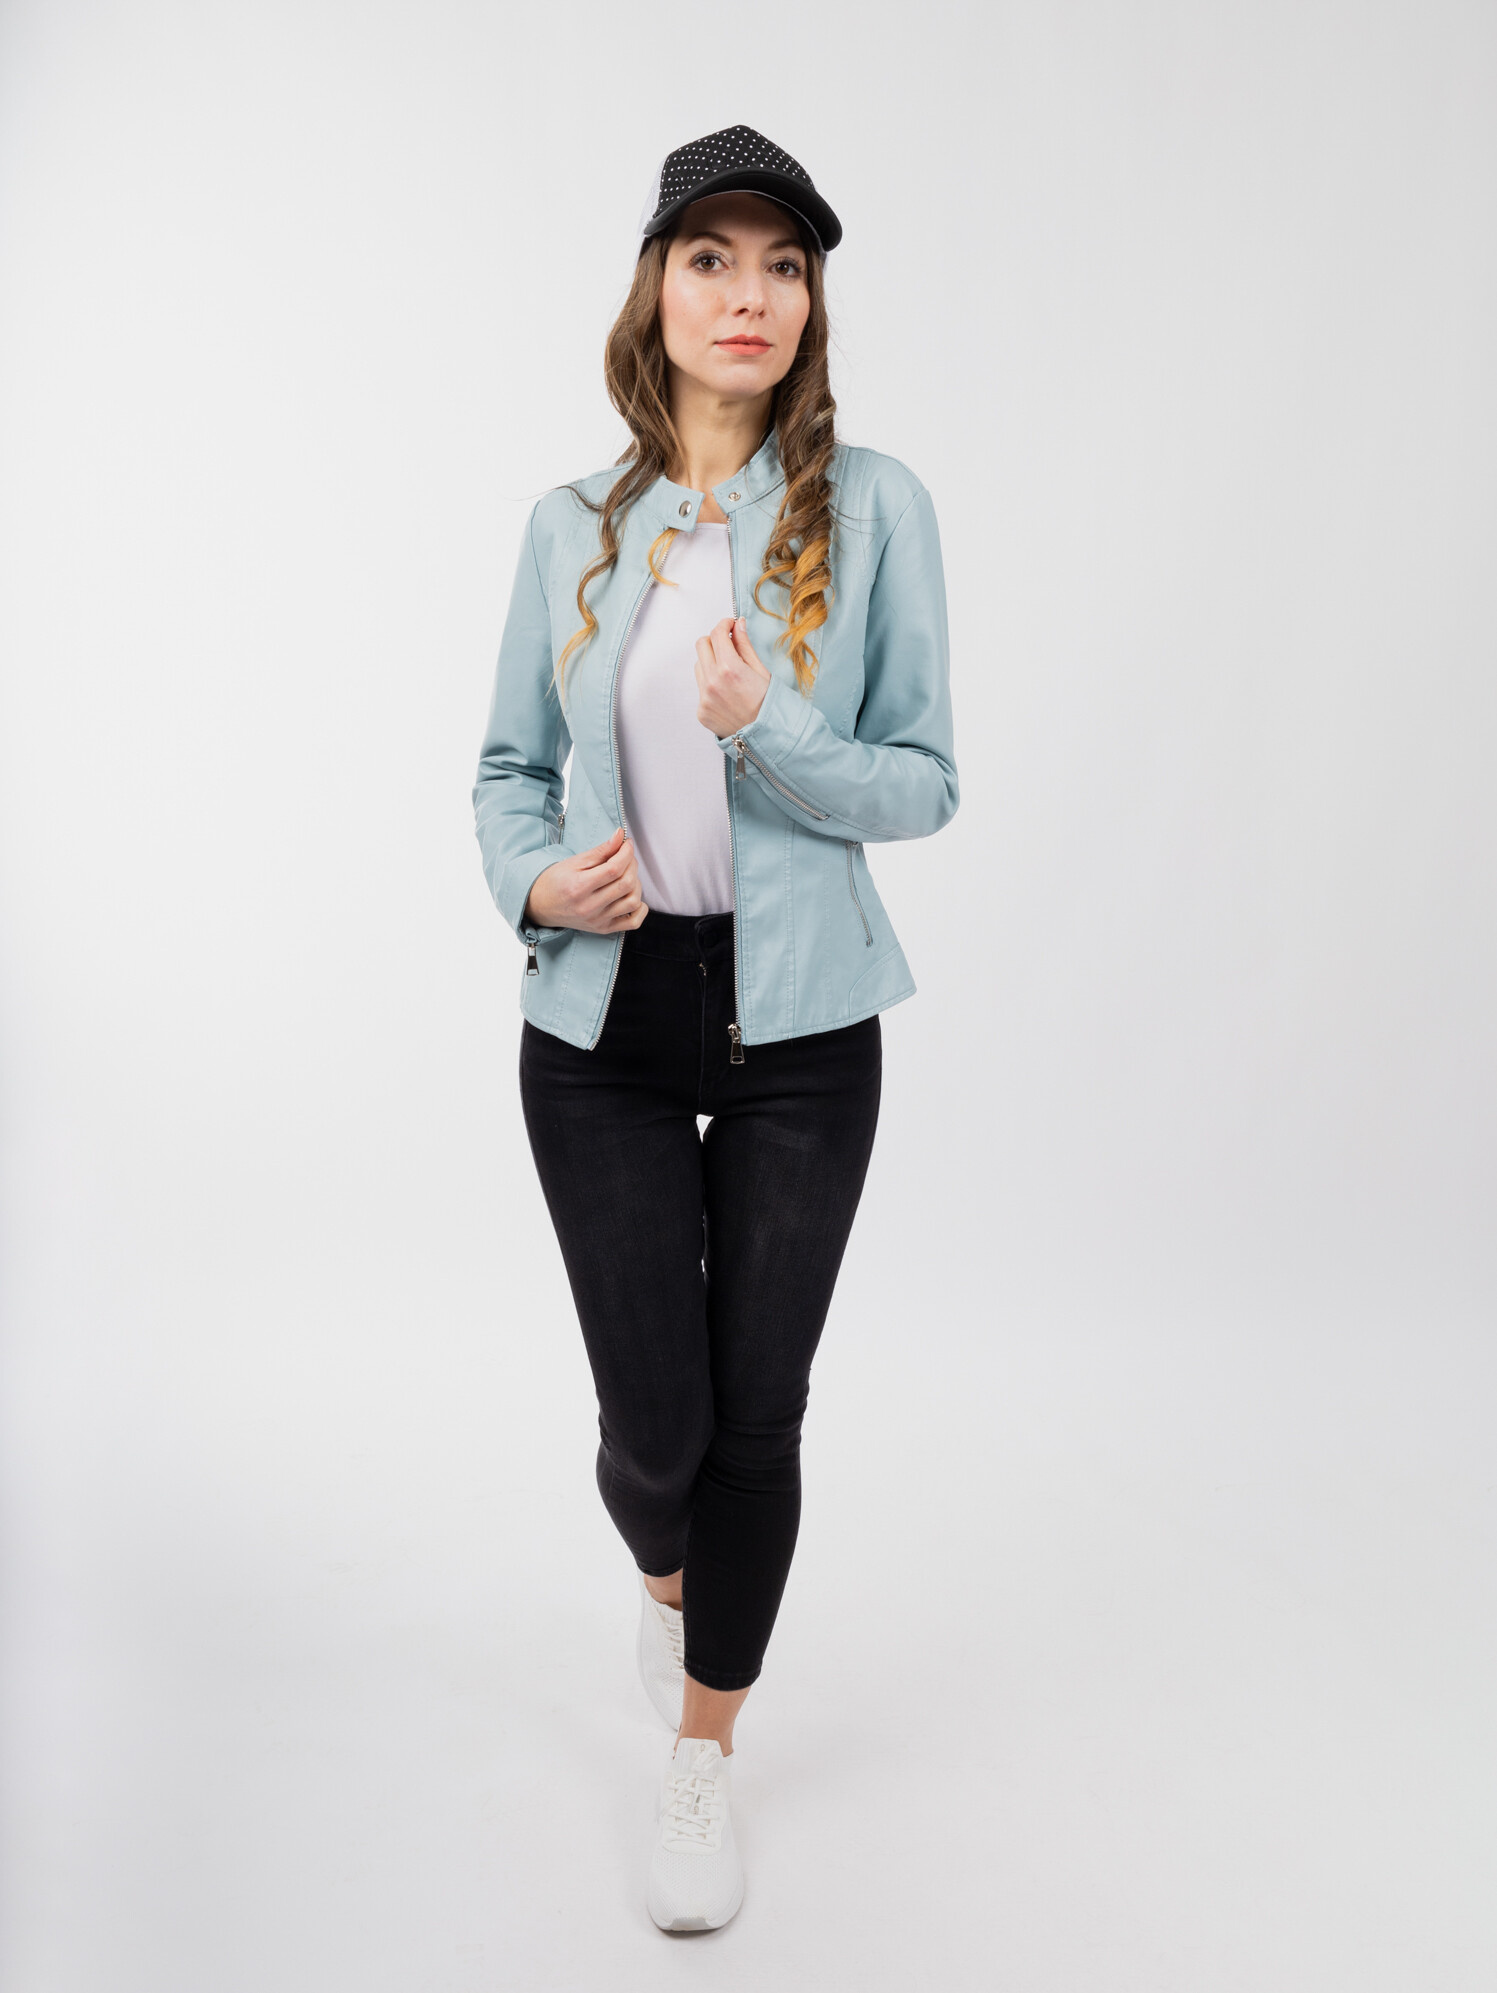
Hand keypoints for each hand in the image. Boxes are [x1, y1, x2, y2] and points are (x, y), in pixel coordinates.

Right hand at [522, 825, 647, 932]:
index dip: (626, 853)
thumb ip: (601, 850)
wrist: (540, 906)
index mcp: (579, 887)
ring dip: (636, 883)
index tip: (627, 844)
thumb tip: (620, 836)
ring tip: (627, 874)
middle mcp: (589, 907)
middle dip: (632, 864)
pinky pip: (633, 922)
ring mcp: (598, 920)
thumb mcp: (574, 861)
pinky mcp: (604, 929)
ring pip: (633, 901)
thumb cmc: (555, 881)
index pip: (614, 869)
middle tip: (626, 856)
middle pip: (626, 884)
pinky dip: (639, 908)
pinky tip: (631, 895)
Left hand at [695, 615, 771, 739]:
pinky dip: (710, 684)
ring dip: (710, 662)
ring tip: (728, 674)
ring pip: (699, 665)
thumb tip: (738, 625)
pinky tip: (726, 693)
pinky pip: (700, 688)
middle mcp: (712, 682)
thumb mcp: (761, 671)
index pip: (717, 634)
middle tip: (727, 645)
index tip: (730, 625)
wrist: (765, 736)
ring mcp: (704, 697)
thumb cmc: (768, 705)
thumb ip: (745, 646)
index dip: (724, 624)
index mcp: (729, 668)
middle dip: (714, 640)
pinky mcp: (701, 710)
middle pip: (701, 645)